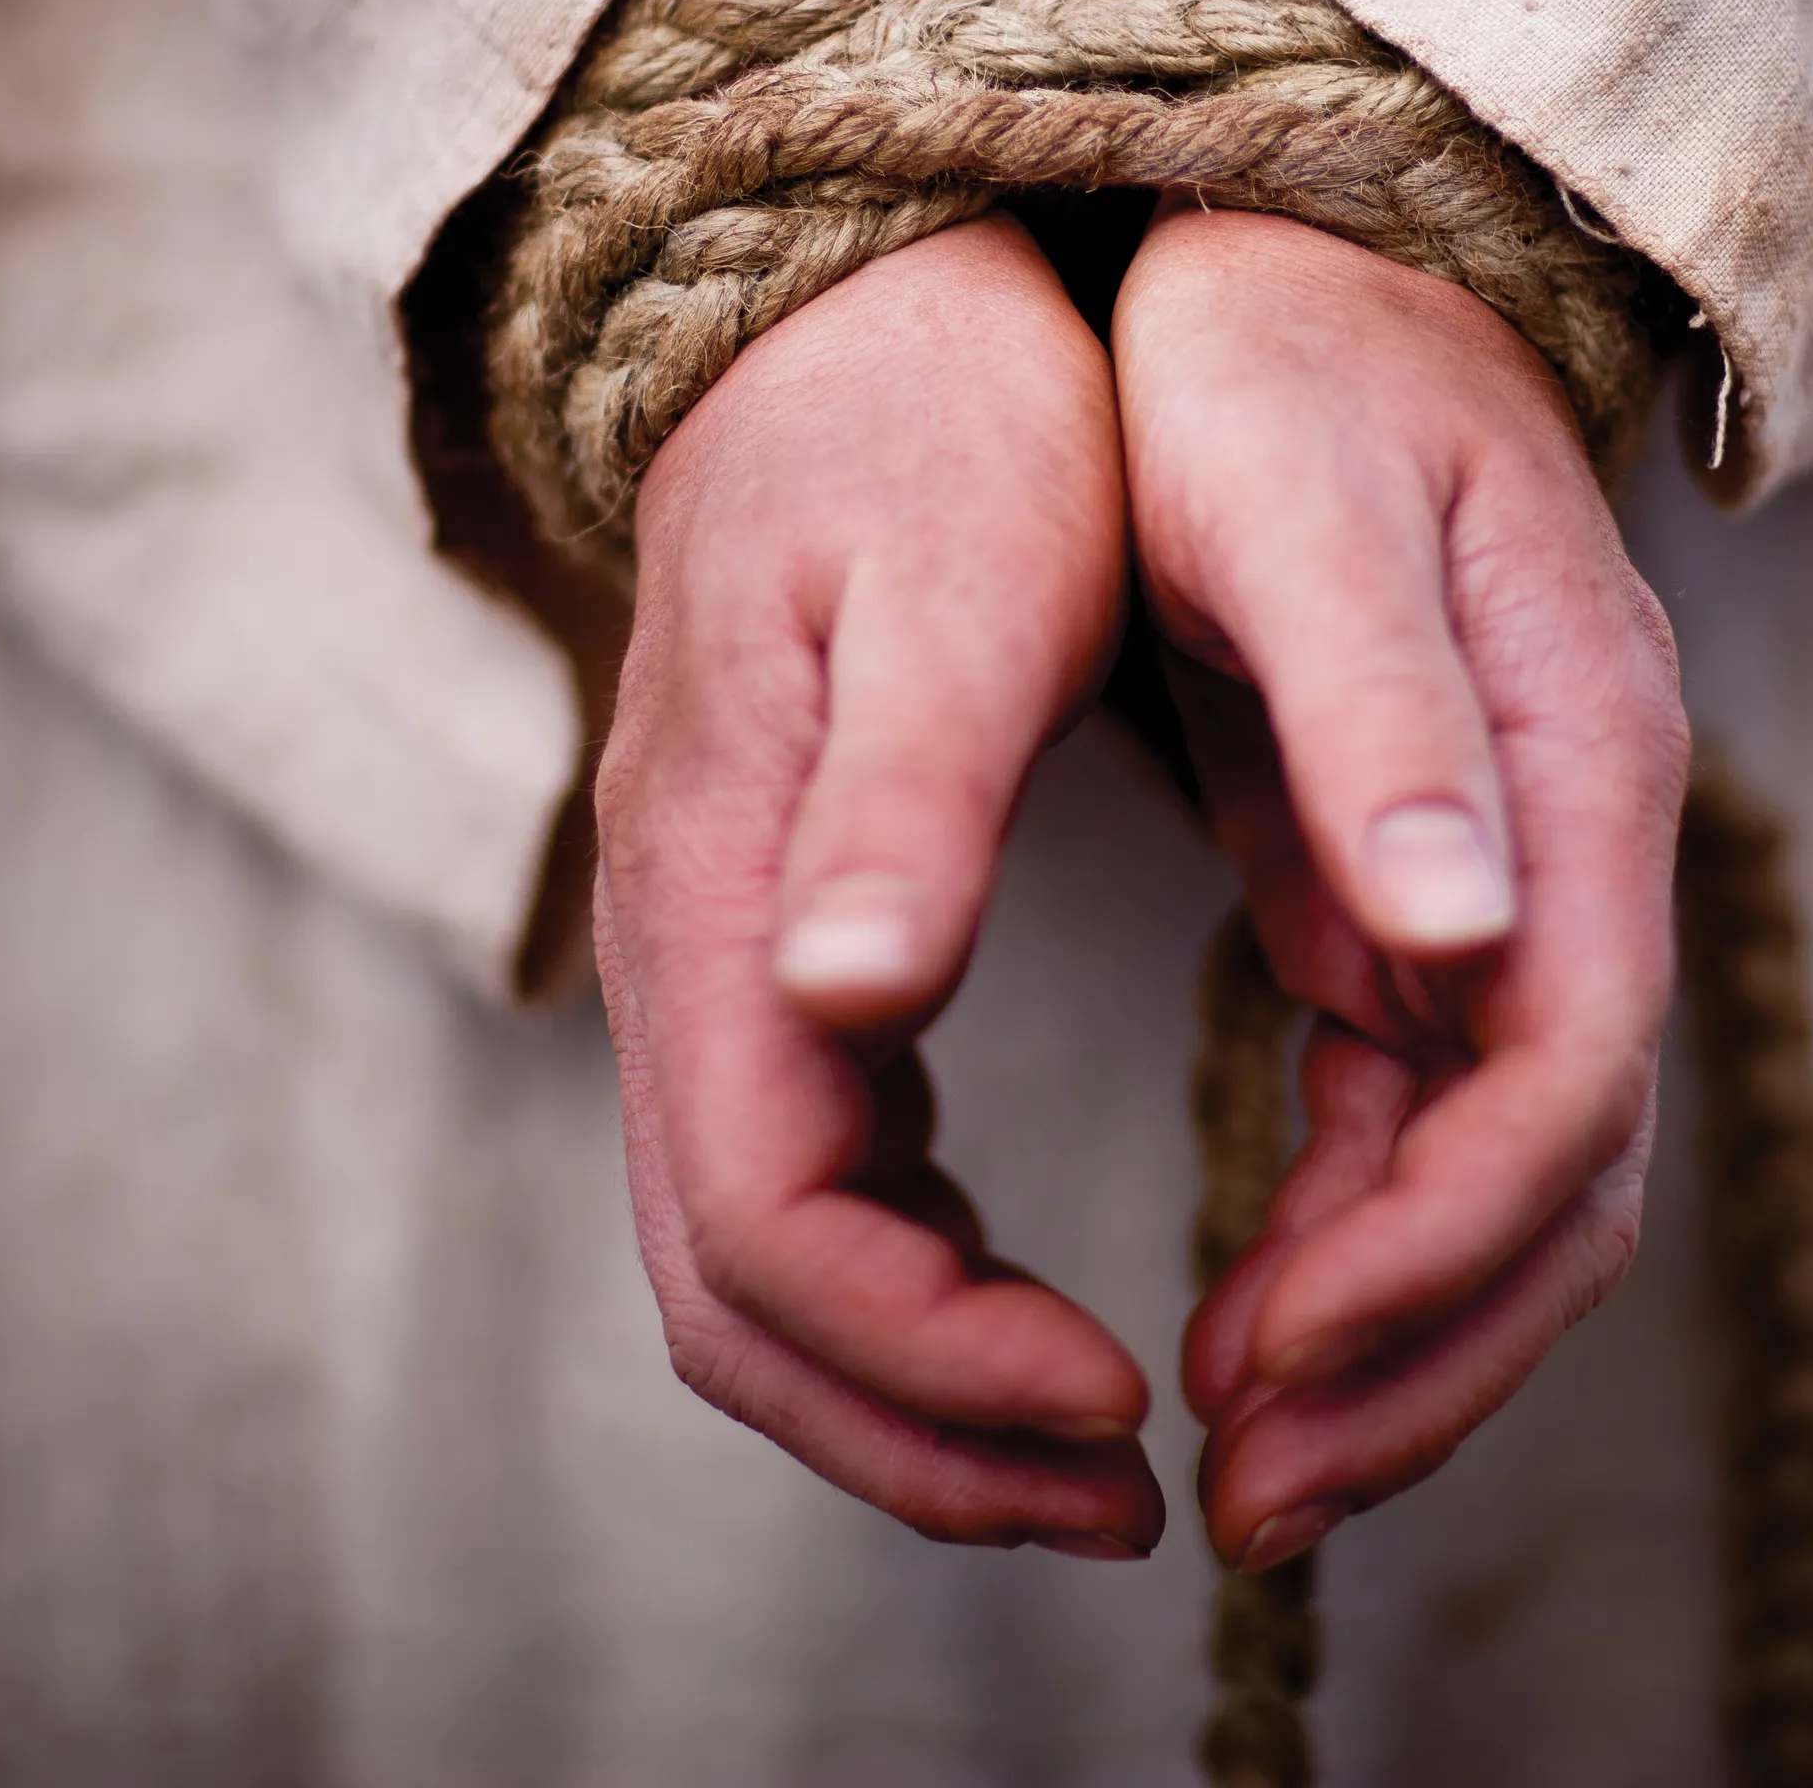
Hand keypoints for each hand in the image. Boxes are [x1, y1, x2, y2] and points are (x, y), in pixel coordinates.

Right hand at [594, 215, 1165, 1556]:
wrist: (844, 311)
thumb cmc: (929, 430)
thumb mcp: (959, 587)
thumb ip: (904, 799)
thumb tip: (852, 1000)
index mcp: (719, 897)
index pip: (774, 1223)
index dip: (934, 1354)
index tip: (1122, 1404)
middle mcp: (681, 961)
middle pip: (740, 1304)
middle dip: (924, 1439)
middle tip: (1132, 1501)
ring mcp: (705, 968)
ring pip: (757, 1276)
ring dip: (920, 1398)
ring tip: (1111, 1454)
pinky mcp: (762, 958)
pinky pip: (806, 1191)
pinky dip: (920, 1297)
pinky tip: (1047, 1310)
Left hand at [1114, 204, 1685, 1573]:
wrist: (1306, 241)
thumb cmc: (1286, 352)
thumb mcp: (1303, 500)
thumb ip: (1387, 717)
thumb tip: (1459, 944)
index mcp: (1580, 761)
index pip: (1560, 1074)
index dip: (1430, 1244)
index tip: (1262, 1349)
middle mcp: (1582, 845)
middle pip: (1565, 1177)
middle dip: (1424, 1357)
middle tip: (1253, 1499)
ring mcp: (1521, 880)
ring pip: (1507, 1179)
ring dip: (1392, 1337)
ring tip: (1241, 1460)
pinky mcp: (1431, 896)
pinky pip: (1428, 1119)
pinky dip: (1356, 1236)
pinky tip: (1251, 1308)